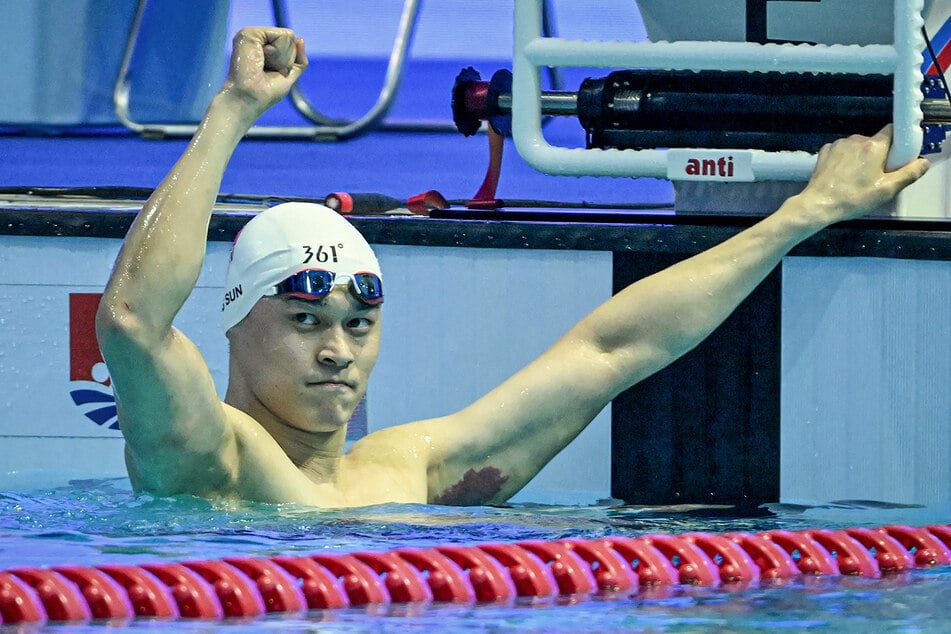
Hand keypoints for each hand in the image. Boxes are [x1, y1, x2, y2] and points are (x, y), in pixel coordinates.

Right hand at [222, 27, 307, 115]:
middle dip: (286, 60)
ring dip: (281, 58)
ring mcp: (253, 34)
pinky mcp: (251, 33)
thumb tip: (300, 39)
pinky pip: (282, 36)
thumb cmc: (265, 93)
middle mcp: (257, 39)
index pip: (291, 44)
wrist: (249, 98)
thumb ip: (298, 59)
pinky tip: (261, 60)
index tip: (271, 74)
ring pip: (288, 37)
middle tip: (266, 71)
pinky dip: (278, 53)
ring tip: (262, 66)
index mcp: (263, 47)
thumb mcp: (288, 75)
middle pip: (291, 39)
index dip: (288, 63)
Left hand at [798, 125, 929, 223]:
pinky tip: (842, 176)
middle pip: (875, 142)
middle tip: (877, 176)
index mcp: (874, 146)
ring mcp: (838, 144)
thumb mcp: (887, 190)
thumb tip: (923, 163)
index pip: (893, 131)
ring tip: (856, 180)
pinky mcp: (825, 151)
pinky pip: (842, 151)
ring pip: (858, 147)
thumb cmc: (853, 198)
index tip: (897, 158)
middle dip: (879, 155)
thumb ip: (909, 174)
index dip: (898, 143)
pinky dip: (845, 160)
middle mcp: (856, 139)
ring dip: (861, 158)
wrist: (818, 205)